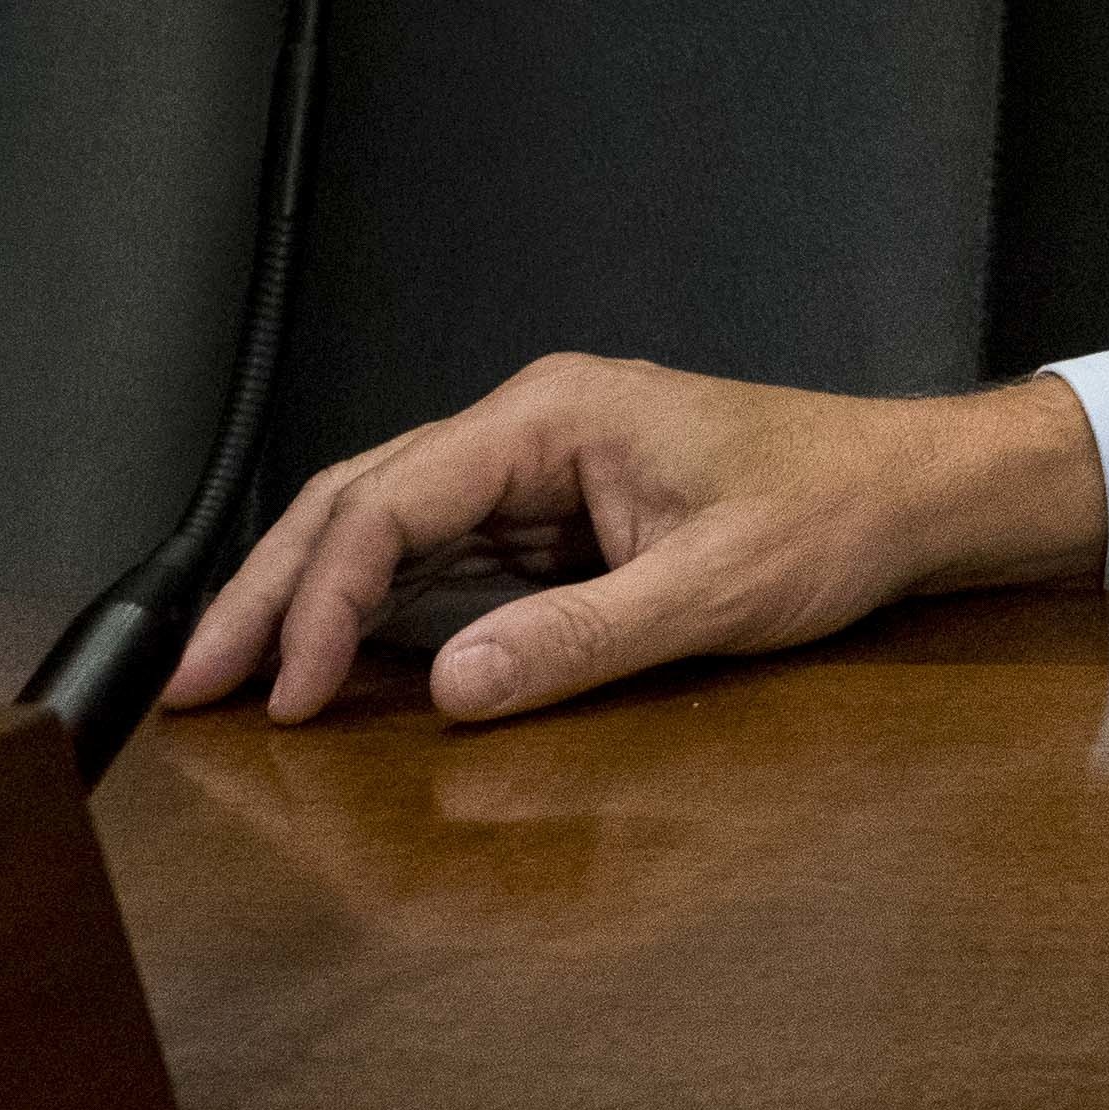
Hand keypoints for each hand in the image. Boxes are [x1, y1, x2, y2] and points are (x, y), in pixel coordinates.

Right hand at [166, 353, 1108, 725]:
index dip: (319, 599)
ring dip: (309, 600)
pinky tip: (331, 666)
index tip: (283, 694)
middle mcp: (530, 428)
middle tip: (192, 686)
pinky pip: (441, 558)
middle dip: (271, 591)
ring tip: (234, 683)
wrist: (916, 493)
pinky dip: (376, 609)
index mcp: (553, 415)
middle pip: (361, 501)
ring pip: (387, 528)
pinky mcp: (558, 515)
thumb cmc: (837, 515)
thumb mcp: (717, 585)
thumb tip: (449, 686)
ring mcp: (540, 469)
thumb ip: (583, 636)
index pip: (392, 502)